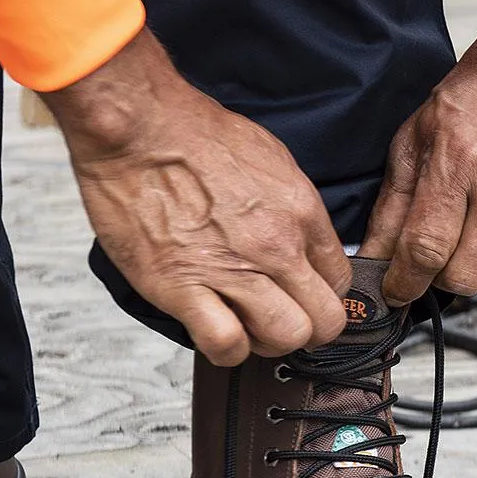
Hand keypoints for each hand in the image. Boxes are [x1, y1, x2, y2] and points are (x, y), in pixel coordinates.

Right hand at [43, 30, 349, 365]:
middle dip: (306, 330)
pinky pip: (225, 345)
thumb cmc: (193, 134)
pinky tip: (215, 331)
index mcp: (299, 212)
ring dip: (267, 342)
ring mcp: (231, 271)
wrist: (137, 128)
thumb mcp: (269, 157)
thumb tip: (300, 241)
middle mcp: (275, 246)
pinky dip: (226, 349)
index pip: (340, 281)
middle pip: (323, 322)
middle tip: (280, 319)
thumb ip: (293, 206)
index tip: (300, 294)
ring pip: (283, 340)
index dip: (320, 295)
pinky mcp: (182, 289)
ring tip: (246, 325)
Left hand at [360, 0, 476, 306]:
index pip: (425, 249)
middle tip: (442, 254)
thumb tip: (373, 257)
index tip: (397, 291)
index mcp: (456, 164)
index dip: (405, 282)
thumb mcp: (415, 140)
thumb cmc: (474, 99)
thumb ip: (392, 204)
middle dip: (442, 276)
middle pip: (464, 275)